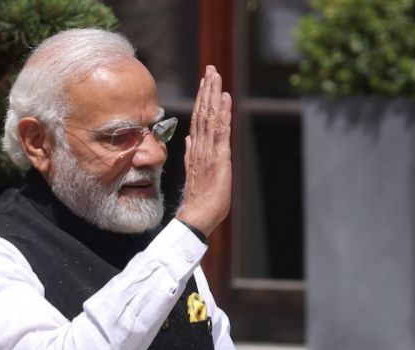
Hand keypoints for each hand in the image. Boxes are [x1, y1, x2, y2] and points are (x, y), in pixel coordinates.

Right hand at [174, 65, 232, 237]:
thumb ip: (191, 154)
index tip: (205, 82)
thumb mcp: (196, 173)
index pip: (199, 119)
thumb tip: (190, 139)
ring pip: (210, 117)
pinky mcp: (218, 158)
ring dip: (213, 95)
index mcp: (196, 150)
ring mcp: (208, 150)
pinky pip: (220, 130)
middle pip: (203, 112)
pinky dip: (223, 113)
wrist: (197, 215)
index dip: (203, 99)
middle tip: (211, 70)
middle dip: (207, 89)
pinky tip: (224, 98)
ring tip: (215, 76)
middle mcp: (201, 146)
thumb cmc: (199, 200)